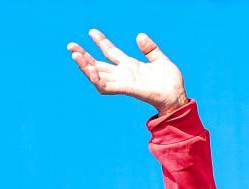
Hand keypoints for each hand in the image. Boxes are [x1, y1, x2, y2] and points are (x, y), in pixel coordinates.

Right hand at [67, 28, 187, 113]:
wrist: (177, 97)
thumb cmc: (171, 82)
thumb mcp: (160, 60)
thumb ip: (150, 49)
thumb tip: (139, 35)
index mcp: (130, 65)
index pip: (110, 52)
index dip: (101, 42)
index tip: (91, 31)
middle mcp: (124, 74)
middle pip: (98, 64)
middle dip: (84, 56)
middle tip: (70, 46)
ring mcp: (124, 82)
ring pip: (98, 75)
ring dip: (85, 66)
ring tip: (75, 56)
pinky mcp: (126, 89)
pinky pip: (106, 86)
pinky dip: (96, 78)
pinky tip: (89, 69)